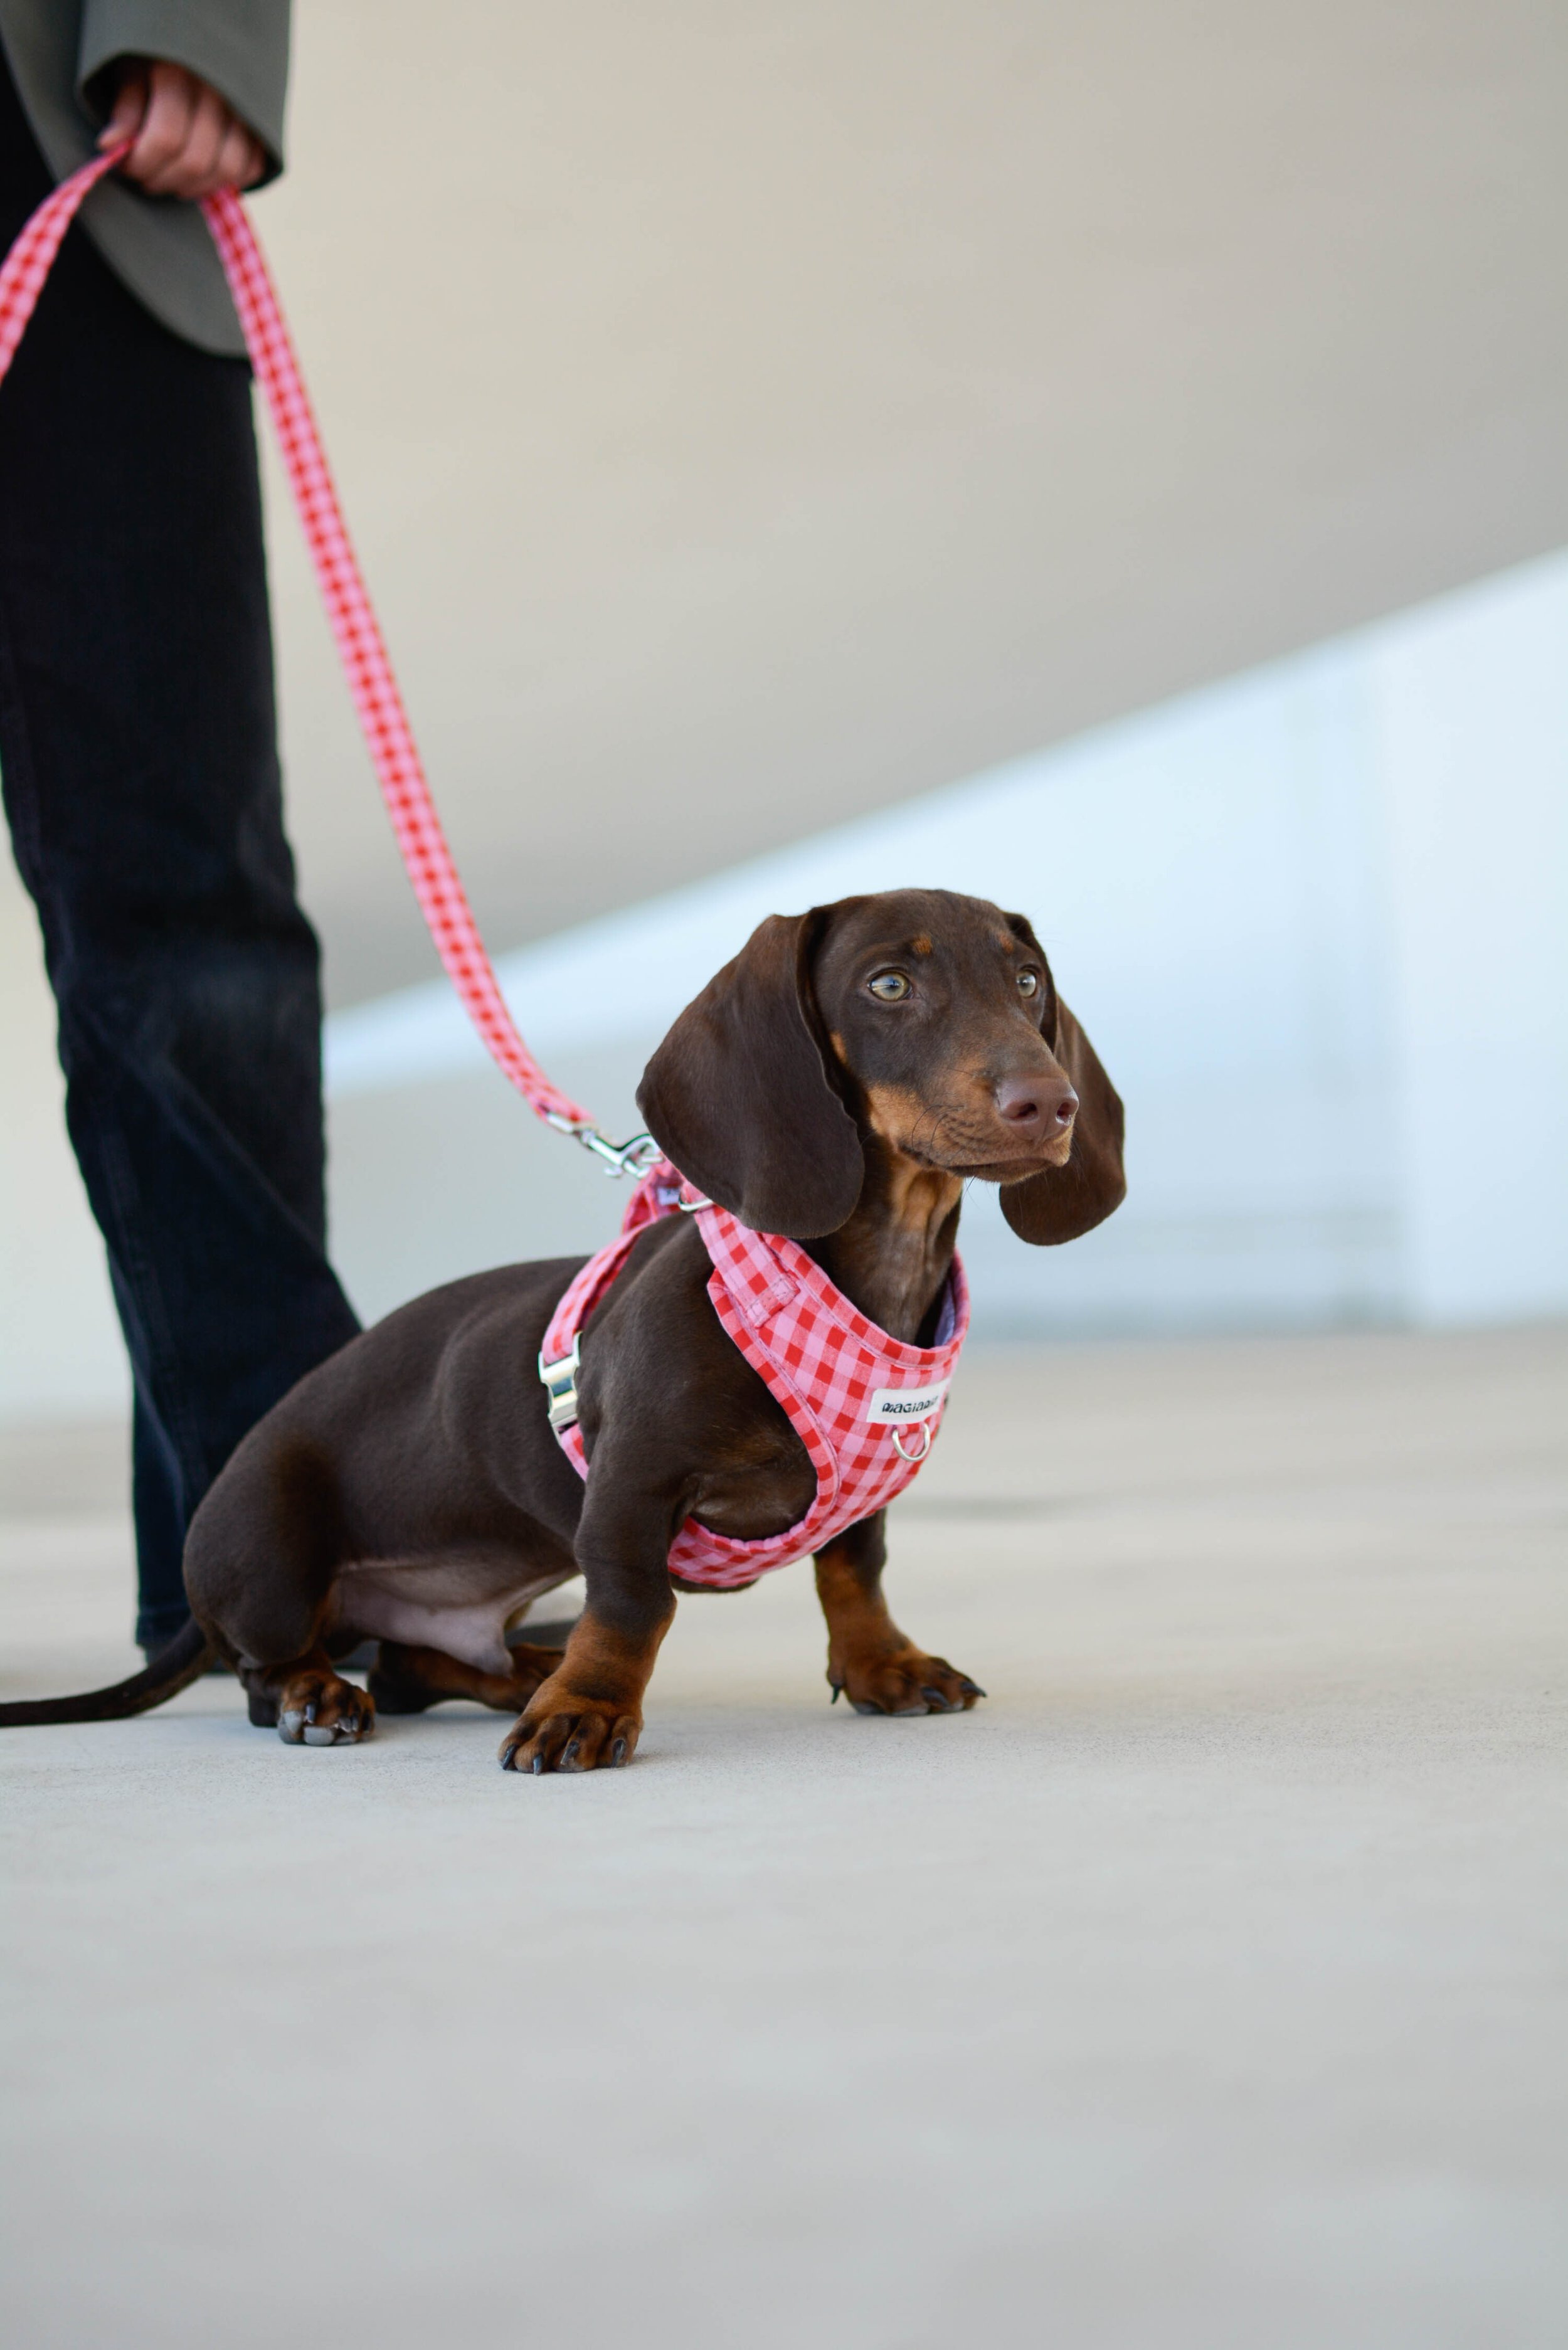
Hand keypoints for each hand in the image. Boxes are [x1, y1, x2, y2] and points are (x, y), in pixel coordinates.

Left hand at [98, 58, 266, 199]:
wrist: (195, 44)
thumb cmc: (156, 59)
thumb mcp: (131, 72)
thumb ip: (126, 108)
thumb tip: (110, 147)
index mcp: (181, 71)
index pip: (166, 138)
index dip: (143, 164)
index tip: (127, 168)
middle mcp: (218, 91)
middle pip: (195, 160)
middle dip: (164, 180)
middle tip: (146, 179)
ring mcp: (245, 109)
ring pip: (226, 170)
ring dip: (195, 188)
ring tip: (172, 182)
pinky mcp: (261, 126)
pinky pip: (250, 168)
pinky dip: (227, 182)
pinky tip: (201, 177)